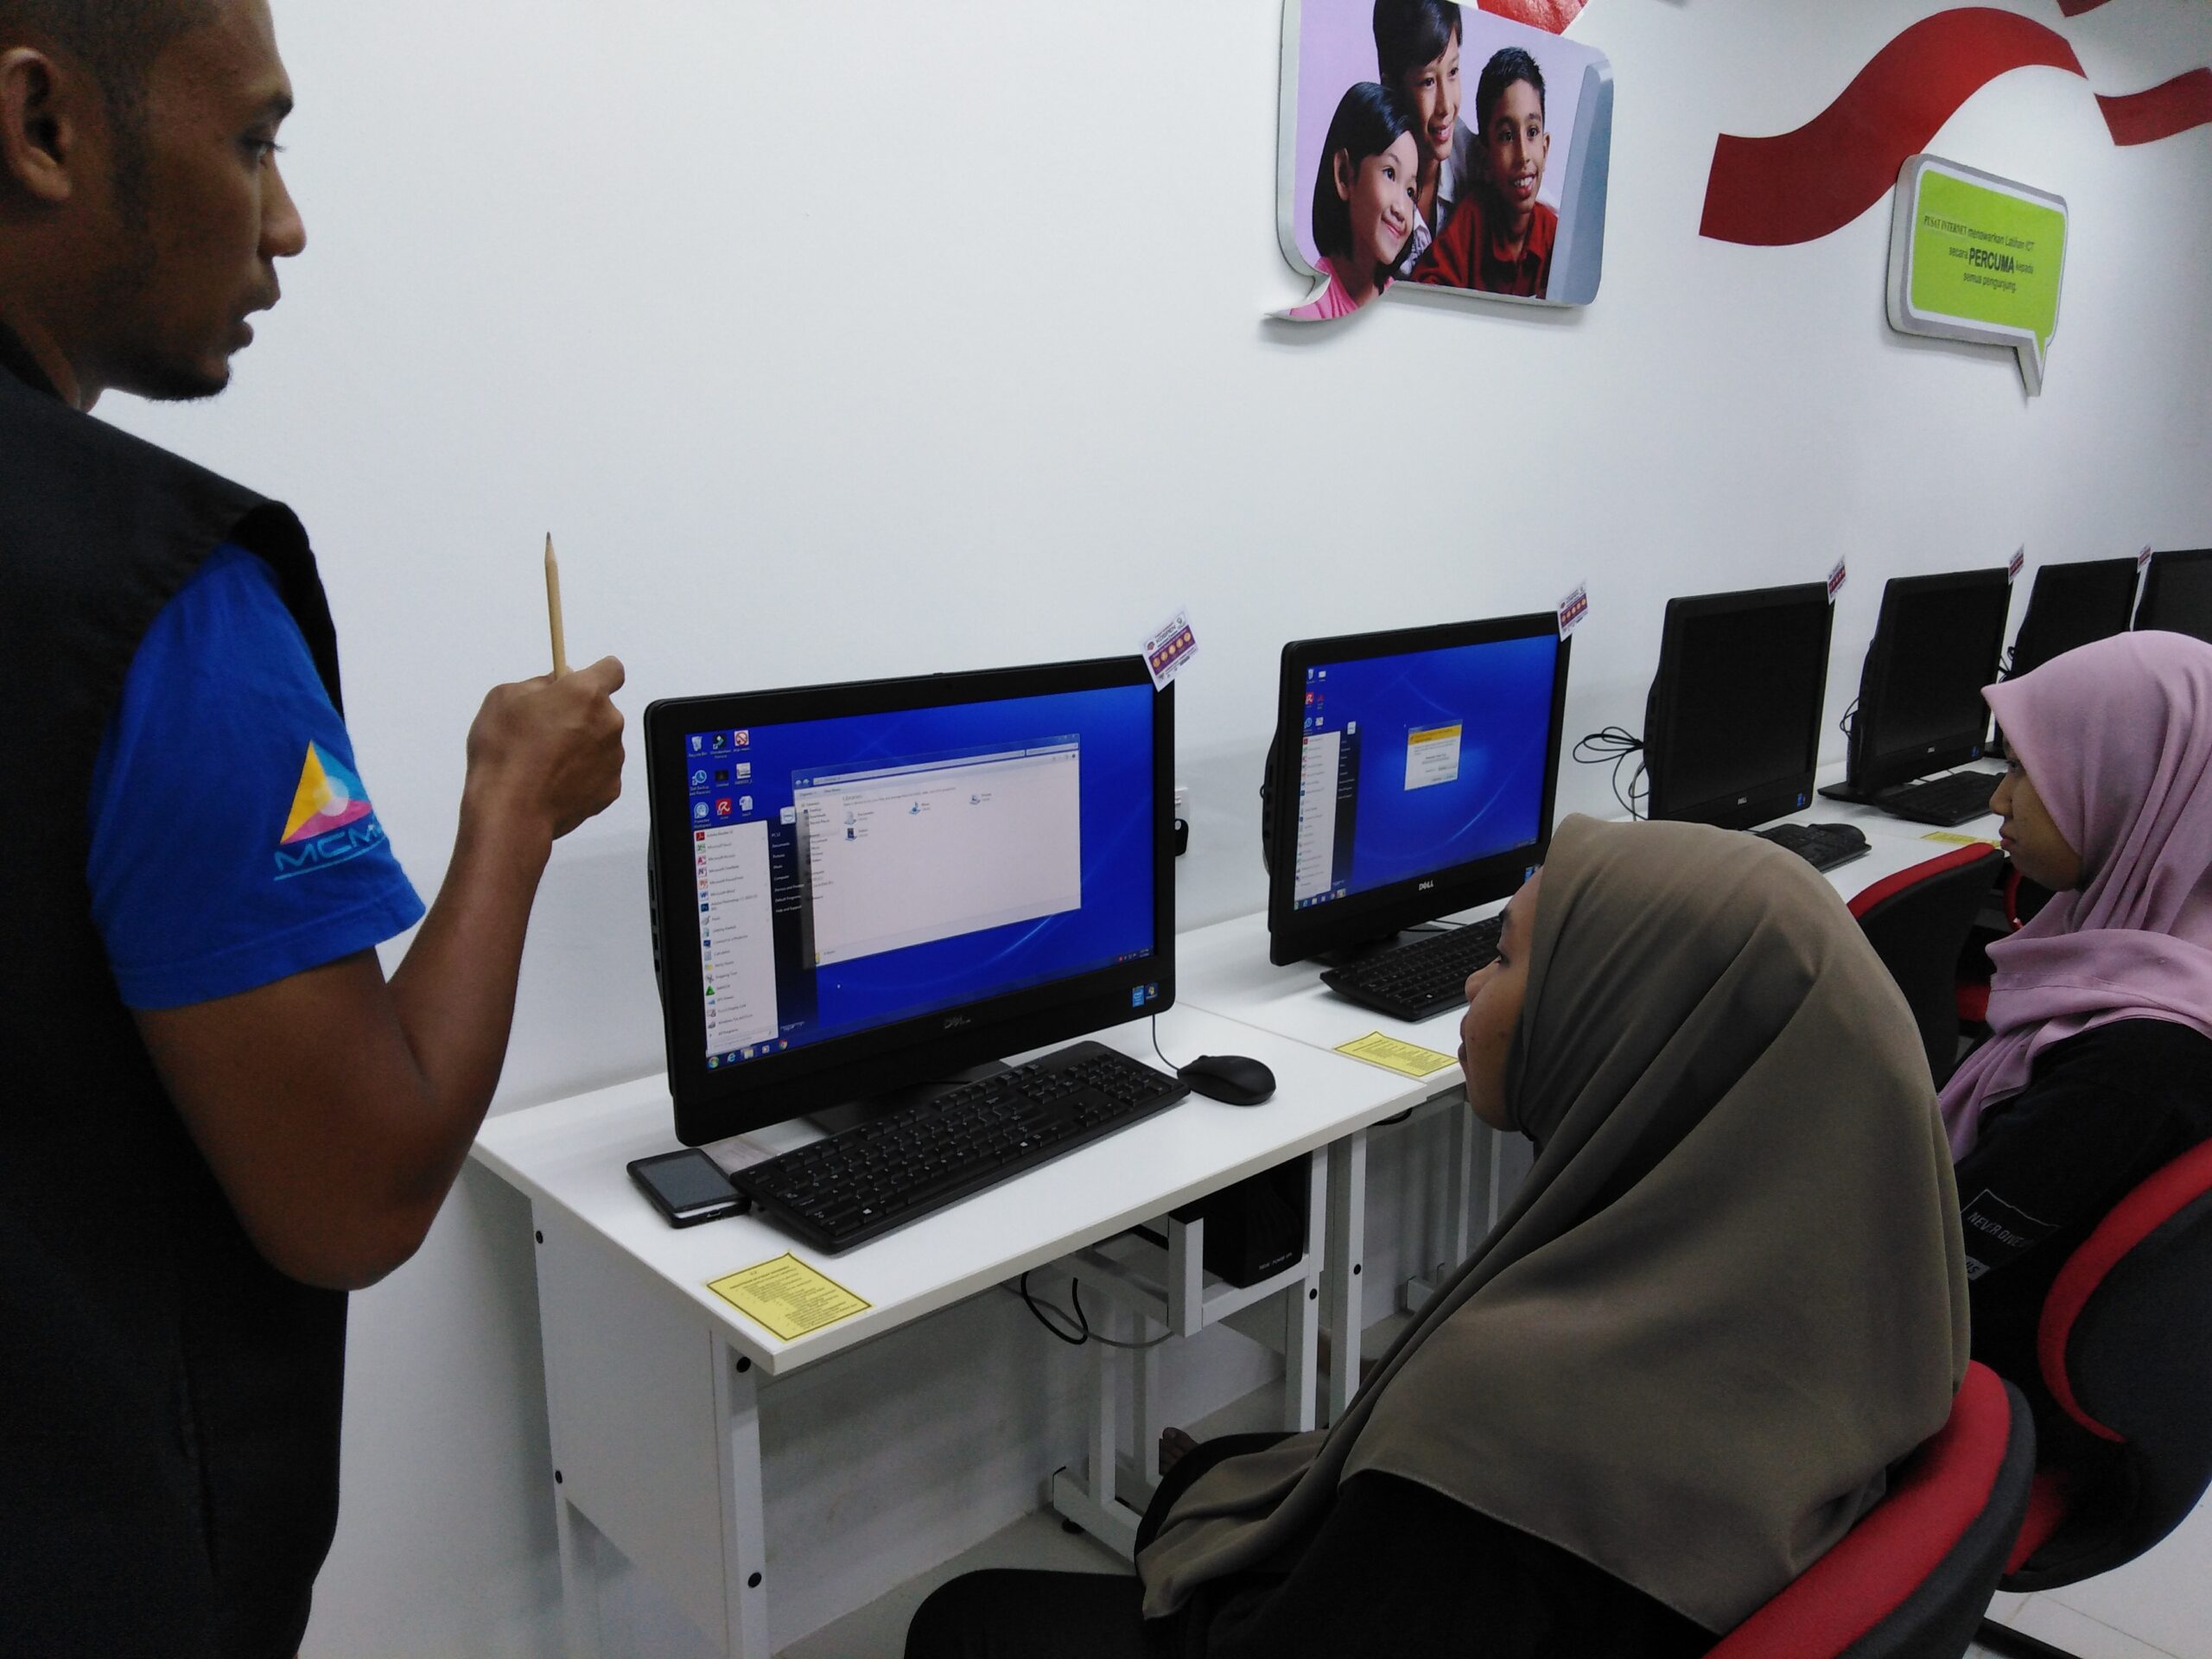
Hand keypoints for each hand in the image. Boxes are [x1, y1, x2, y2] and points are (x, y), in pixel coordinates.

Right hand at [464, 655, 625, 842]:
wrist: (512, 811)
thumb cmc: (505, 754)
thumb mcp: (505, 697)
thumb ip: (538, 684)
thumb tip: (553, 683)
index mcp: (586, 693)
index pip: (611, 669)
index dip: (597, 673)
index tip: (581, 681)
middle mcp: (608, 723)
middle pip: (602, 710)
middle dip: (580, 714)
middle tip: (547, 728)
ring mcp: (613, 758)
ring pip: (600, 742)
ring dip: (581, 745)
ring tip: (545, 760)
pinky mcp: (610, 788)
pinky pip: (598, 772)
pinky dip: (582, 774)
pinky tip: (554, 781)